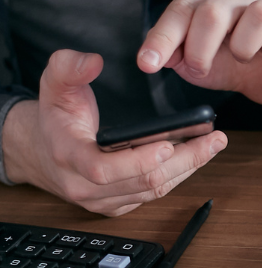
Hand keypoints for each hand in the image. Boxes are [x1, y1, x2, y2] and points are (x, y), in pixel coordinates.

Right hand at [2, 50, 226, 215]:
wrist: (42, 152)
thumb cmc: (54, 118)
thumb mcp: (53, 85)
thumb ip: (67, 68)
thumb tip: (92, 61)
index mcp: (69, 158)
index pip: (104, 170)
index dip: (138, 161)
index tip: (168, 144)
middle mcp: (86, 187)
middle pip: (143, 182)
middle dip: (184, 161)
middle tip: (213, 140)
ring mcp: (104, 201)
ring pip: (154, 191)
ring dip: (189, 168)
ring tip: (213, 145)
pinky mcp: (119, 206)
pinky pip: (154, 196)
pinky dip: (179, 176)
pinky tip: (197, 156)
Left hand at [137, 0, 261, 107]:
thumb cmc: (231, 64)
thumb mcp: (195, 63)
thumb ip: (174, 54)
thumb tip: (157, 56)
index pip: (182, 10)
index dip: (163, 38)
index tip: (148, 64)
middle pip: (214, 11)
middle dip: (199, 48)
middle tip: (199, 69)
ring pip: (258, 15)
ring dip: (242, 47)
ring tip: (241, 59)